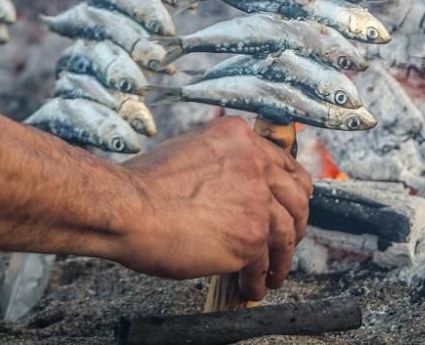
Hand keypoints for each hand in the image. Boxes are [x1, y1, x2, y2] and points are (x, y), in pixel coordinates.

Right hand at [114, 117, 312, 299]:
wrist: (127, 207)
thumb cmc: (144, 185)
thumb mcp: (190, 150)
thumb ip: (221, 162)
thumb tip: (233, 185)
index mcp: (240, 138)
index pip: (283, 164)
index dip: (292, 189)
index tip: (293, 203)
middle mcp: (255, 163)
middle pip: (295, 197)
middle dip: (296, 222)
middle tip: (291, 238)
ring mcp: (257, 200)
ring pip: (285, 233)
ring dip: (282, 258)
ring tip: (273, 274)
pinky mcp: (250, 235)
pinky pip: (264, 262)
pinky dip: (258, 278)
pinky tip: (251, 286)